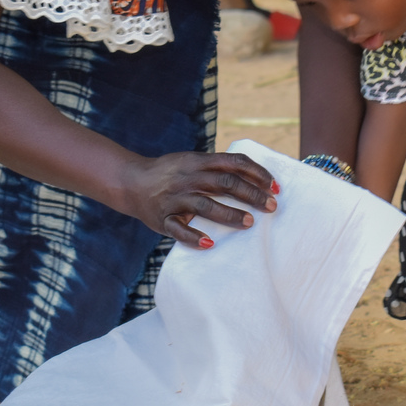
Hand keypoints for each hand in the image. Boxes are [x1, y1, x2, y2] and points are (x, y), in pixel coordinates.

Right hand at [119, 151, 278, 248]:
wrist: (130, 182)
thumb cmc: (170, 174)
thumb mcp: (192, 162)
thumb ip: (217, 167)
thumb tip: (255, 176)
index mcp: (198, 162)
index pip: (233, 163)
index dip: (256, 173)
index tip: (274, 186)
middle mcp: (188, 177)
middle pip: (224, 183)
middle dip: (251, 194)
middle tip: (271, 207)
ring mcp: (175, 198)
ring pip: (205, 205)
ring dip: (229, 214)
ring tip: (249, 223)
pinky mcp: (163, 218)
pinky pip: (178, 229)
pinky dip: (193, 237)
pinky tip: (210, 243)